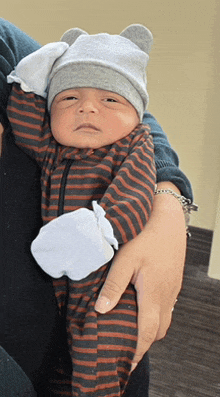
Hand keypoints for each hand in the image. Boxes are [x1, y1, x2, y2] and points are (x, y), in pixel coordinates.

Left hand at [95, 182, 186, 369]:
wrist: (167, 219)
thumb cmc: (145, 236)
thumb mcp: (125, 258)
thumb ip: (114, 285)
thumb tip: (101, 309)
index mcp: (153, 293)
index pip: (146, 332)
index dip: (136, 351)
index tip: (127, 364)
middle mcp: (166, 295)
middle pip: (158, 331)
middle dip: (143, 343)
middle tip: (127, 347)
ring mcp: (172, 289)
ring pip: (164, 320)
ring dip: (150, 329)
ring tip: (134, 329)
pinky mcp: (173, 282)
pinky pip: (167, 307)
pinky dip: (156, 315)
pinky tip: (144, 307)